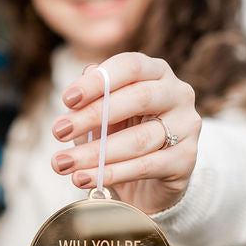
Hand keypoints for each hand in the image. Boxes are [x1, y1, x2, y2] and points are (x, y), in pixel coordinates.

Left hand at [50, 52, 201, 214]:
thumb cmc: (124, 135)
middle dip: (93, 116)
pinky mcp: (186, 160)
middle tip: (58, 132)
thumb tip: (82, 81)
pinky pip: (145, 166)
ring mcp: (187, 127)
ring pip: (139, 139)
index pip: (130, 66)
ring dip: (95, 153)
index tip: (67, 100)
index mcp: (157, 72)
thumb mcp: (104, 114)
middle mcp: (178, 94)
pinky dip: (110, 174)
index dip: (97, 81)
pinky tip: (83, 179)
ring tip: (62, 164)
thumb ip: (93, 97)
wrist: (153, 179)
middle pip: (138, 98)